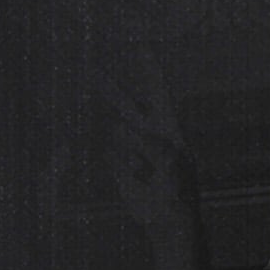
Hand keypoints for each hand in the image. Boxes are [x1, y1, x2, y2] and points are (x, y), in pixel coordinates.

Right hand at [88, 54, 198, 231]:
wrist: (167, 221)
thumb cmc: (179, 193)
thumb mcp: (173, 167)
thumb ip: (153, 145)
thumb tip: (125, 129)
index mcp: (168, 127)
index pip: (158, 92)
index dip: (149, 70)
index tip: (142, 47)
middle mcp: (148, 132)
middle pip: (125, 103)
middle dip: (108, 87)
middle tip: (90, 67)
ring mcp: (131, 147)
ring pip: (116, 135)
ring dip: (128, 153)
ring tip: (146, 173)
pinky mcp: (118, 164)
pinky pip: (109, 154)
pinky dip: (119, 162)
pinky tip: (137, 176)